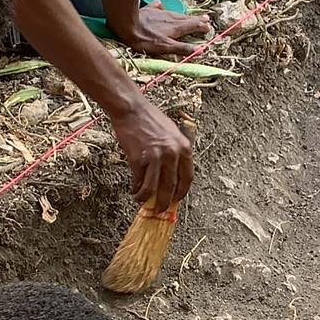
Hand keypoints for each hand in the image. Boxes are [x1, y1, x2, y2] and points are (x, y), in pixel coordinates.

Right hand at [111, 96, 193, 212]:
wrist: (131, 109)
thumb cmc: (150, 119)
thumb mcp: (172, 133)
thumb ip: (175, 152)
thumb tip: (174, 175)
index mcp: (183, 148)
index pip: (187, 178)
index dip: (181, 193)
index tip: (176, 200)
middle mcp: (172, 153)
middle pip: (171, 186)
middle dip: (165, 202)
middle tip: (160, 210)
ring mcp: (155, 157)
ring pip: (153, 188)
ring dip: (147, 199)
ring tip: (141, 201)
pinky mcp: (138, 159)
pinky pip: (139, 180)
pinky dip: (136, 188)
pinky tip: (133, 190)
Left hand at [113, 3, 210, 59]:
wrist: (126, 25)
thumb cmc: (145, 39)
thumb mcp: (165, 47)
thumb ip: (183, 48)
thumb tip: (201, 50)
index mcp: (175, 28)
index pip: (192, 25)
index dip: (201, 26)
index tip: (208, 27)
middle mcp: (170, 18)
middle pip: (186, 18)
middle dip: (196, 19)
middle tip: (206, 18)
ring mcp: (159, 13)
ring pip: (175, 13)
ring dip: (184, 15)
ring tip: (190, 15)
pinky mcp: (149, 10)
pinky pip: (158, 7)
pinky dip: (162, 7)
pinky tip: (162, 5)